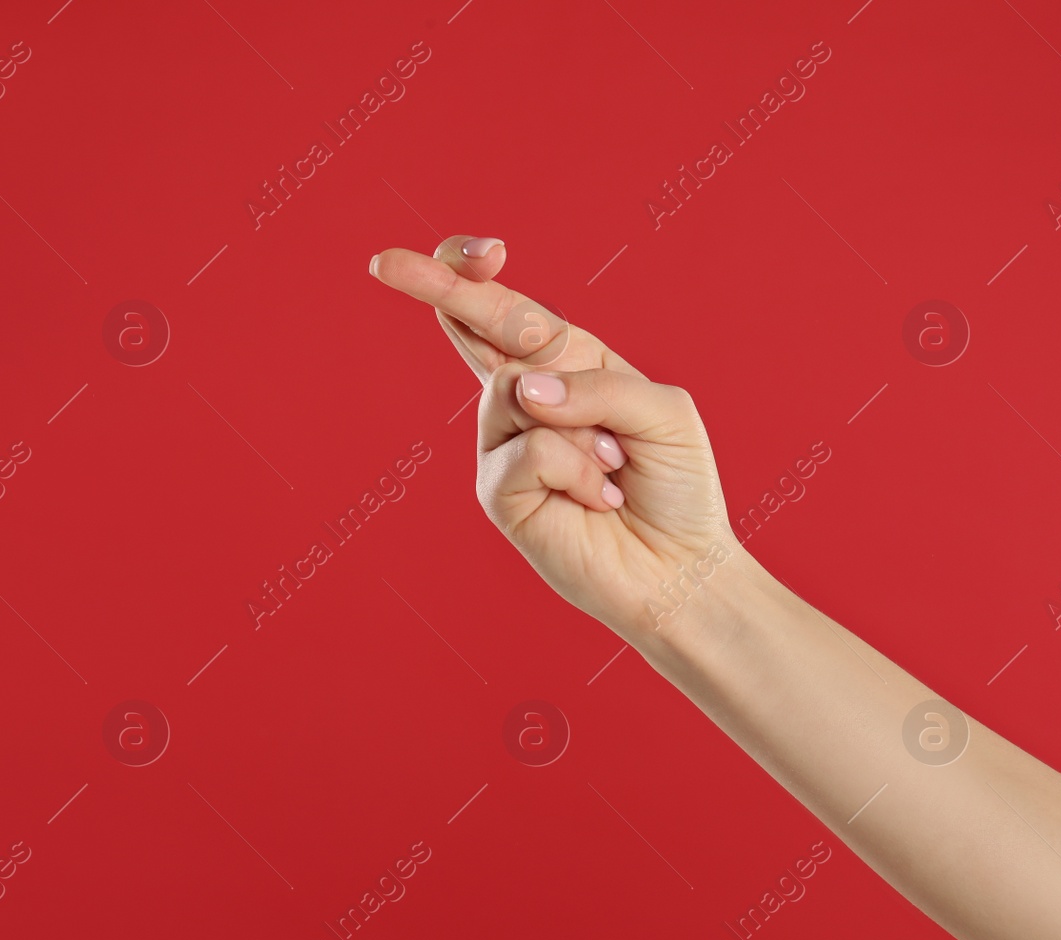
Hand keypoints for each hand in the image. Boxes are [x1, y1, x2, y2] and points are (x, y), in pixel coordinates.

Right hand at [370, 236, 745, 642]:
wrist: (678, 568)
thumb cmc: (675, 487)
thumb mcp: (663, 412)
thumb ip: (598, 387)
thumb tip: (521, 389)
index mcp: (566, 364)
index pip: (506, 310)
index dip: (475, 275)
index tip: (474, 249)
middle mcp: (525, 398)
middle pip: (470, 325)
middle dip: (437, 285)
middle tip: (382, 263)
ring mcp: (502, 444)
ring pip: (512, 391)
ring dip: (580, 427)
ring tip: (612, 466)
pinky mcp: (497, 492)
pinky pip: (529, 449)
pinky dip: (576, 471)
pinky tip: (598, 499)